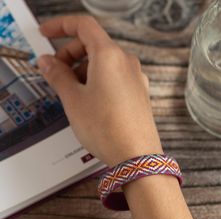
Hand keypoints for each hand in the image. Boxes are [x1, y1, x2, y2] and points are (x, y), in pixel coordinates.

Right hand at [37, 15, 162, 166]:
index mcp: (109, 56)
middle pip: (93, 45)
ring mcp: (135, 77)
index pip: (83, 26)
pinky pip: (115, 76)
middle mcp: (126, 62)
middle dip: (70, 54)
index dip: (61, 26)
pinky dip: (98, 79)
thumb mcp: (74, 100)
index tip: (47, 34)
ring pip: (104, 62)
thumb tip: (48, 62)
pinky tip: (91, 97)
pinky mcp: (138, 91)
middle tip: (56, 71)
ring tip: (73, 90)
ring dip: (84, 69)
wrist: (136, 155)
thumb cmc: (108, 129)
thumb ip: (58, 75)